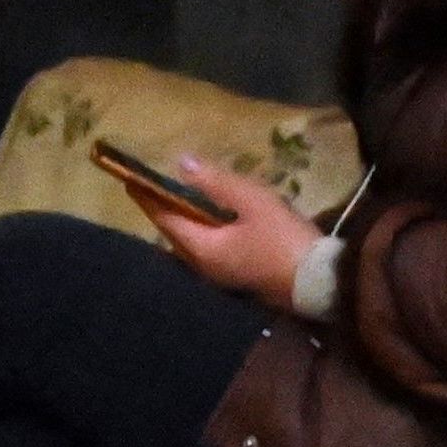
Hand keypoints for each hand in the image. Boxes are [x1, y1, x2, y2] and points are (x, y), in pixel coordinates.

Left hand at [149, 159, 317, 309]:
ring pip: (189, 244)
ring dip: (180, 221)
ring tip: (176, 198)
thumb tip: (182, 164)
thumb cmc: (283, 238)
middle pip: (172, 234)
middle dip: (161, 209)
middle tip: (151, 186)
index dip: (147, 197)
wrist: (317, 281)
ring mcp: (218, 274)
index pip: (164, 217)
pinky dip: (198, 230)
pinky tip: (207, 219)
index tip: (129, 178)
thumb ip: (216, 182)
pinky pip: (205, 249)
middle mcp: (201, 266)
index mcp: (201, 248)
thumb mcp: (252, 201)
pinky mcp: (234, 276)